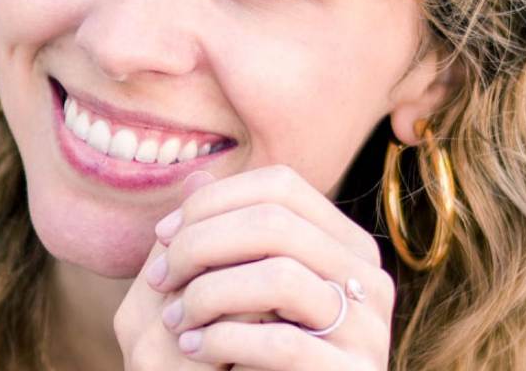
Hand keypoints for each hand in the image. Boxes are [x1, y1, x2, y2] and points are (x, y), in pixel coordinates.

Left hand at [145, 165, 394, 369]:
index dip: (214, 200)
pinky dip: (225, 339)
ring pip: (281, 278)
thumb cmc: (261, 349)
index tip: (163, 233)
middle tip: (156, 279)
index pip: (282, 185)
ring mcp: (369, 329)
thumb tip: (194, 175)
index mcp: (348, 243)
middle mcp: (369, 278)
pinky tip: (193, 347)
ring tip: (172, 318)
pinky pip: (282, 342)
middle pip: (276, 223)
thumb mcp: (242, 284)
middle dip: (199, 245)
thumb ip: (225, 234)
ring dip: (208, 294)